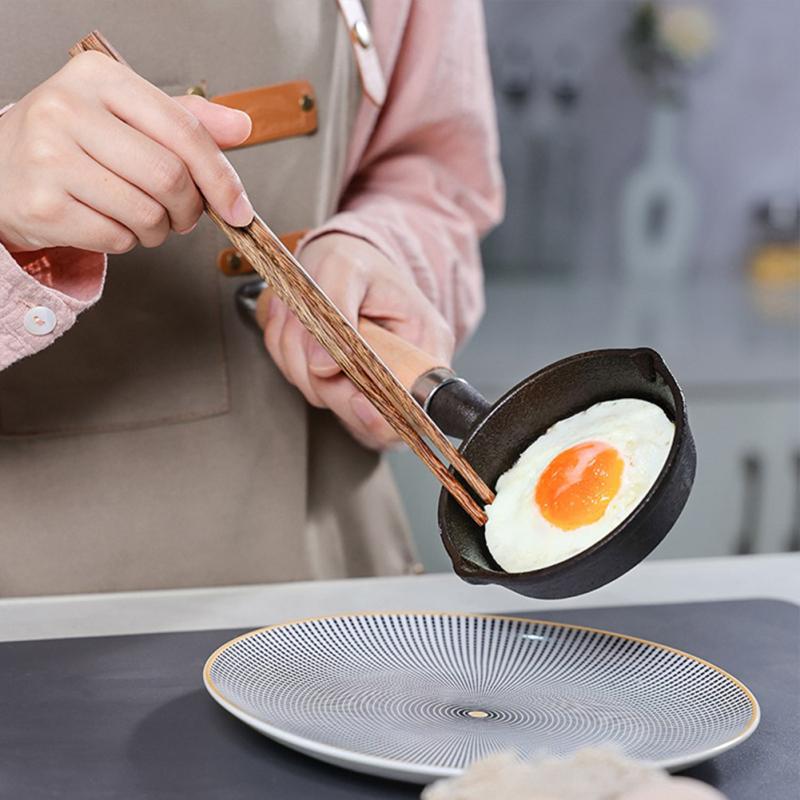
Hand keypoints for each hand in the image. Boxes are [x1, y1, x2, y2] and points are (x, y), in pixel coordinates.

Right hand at [0, 50, 253, 253]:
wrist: (2, 169)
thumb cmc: (73, 142)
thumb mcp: (127, 115)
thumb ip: (185, 120)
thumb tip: (241, 126)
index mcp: (99, 78)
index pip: (183, 131)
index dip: (221, 177)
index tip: (238, 207)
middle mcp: (68, 110)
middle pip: (170, 177)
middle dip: (189, 209)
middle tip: (182, 214)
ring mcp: (49, 158)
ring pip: (147, 214)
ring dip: (159, 230)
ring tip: (141, 217)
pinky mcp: (43, 205)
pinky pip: (117, 239)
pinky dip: (127, 242)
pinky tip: (109, 223)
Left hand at [258, 233, 454, 449]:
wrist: (344, 257)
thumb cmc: (354, 260)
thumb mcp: (344, 269)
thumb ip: (337, 314)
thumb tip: (324, 366)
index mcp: (425, 349)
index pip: (413, 407)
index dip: (380, 413)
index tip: (355, 396)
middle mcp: (403, 376)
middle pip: (361, 413)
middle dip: (322, 373)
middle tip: (313, 325)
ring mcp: (371, 385)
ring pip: (323, 398)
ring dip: (298, 358)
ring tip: (306, 316)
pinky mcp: (343, 387)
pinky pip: (305, 388)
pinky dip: (290, 357)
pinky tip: (302, 328)